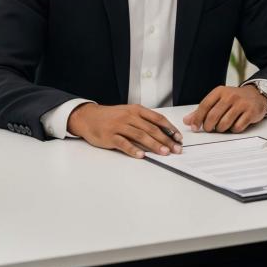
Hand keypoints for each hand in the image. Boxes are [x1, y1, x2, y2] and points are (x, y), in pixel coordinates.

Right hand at [67, 103, 182, 158]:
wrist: (88, 117)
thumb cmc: (112, 116)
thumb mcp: (129, 113)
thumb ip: (143, 121)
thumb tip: (163, 132)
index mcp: (136, 110)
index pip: (157, 119)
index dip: (170, 128)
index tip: (178, 137)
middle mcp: (129, 116)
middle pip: (151, 128)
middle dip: (166, 139)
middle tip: (176, 149)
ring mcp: (119, 126)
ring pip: (140, 136)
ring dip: (154, 145)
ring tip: (164, 152)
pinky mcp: (110, 136)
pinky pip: (124, 144)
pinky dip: (133, 150)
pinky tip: (142, 156)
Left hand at [182, 85, 266, 132]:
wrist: (256, 95)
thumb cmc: (234, 99)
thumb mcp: (218, 99)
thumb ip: (203, 110)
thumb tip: (187, 120)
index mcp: (219, 91)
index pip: (204, 106)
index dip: (197, 118)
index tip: (194, 127)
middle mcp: (230, 96)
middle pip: (213, 116)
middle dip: (208, 126)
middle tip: (209, 129)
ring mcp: (241, 104)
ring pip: (224, 123)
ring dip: (221, 129)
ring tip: (223, 126)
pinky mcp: (250, 112)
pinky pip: (237, 127)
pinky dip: (234, 130)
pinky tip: (235, 125)